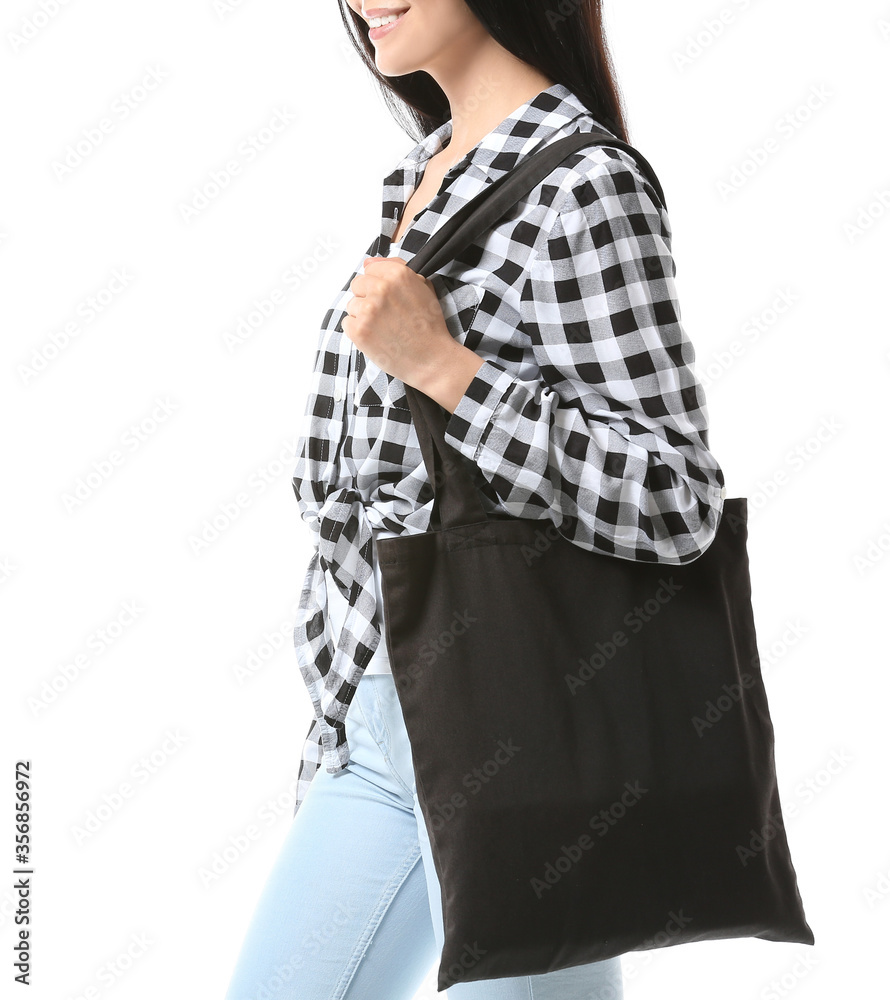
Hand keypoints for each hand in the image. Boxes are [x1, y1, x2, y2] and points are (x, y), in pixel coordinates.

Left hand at [342, 256, 454, 393]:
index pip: (370, 269)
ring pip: (352, 305)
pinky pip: (347, 323)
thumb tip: (368, 262)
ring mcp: (368, 310)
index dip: (379, 284)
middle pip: (357, 285)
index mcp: (398, 275)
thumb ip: (396, 269)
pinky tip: (376, 337)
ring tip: (383, 328)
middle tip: (385, 315)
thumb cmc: (430, 327)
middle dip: (368, 297)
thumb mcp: (423, 289)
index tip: (389, 298)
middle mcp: (381, 288)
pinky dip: (358, 331)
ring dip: (363, 315)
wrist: (432, 360)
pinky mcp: (359, 331)